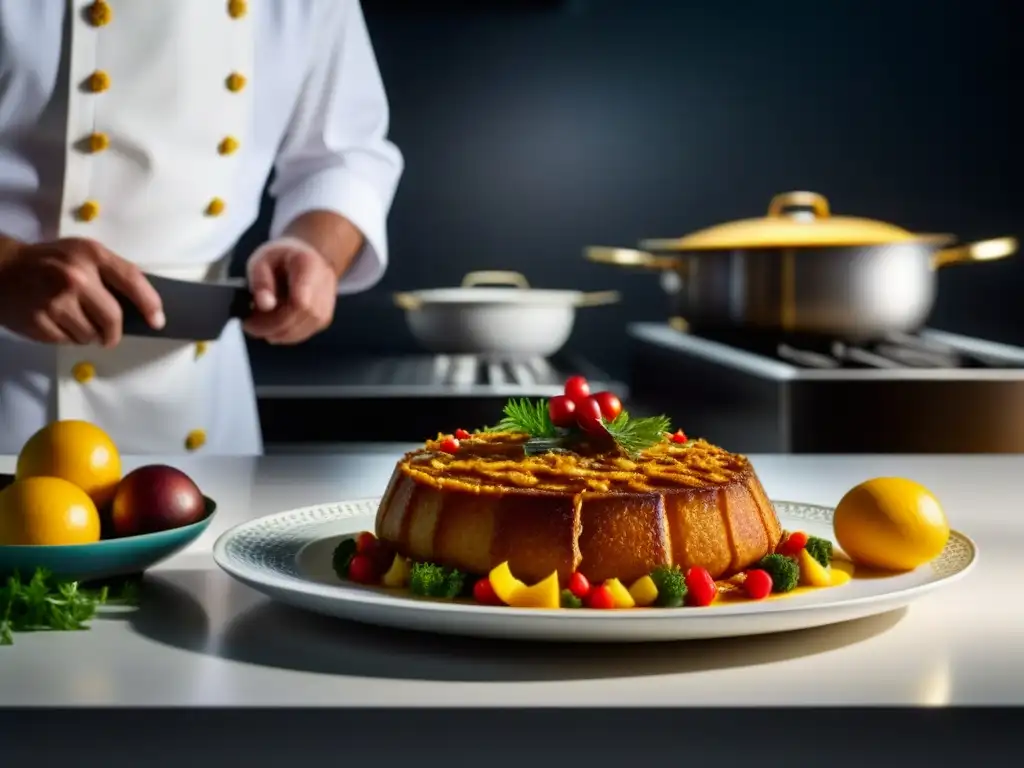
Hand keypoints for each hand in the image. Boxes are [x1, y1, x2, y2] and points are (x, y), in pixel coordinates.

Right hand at [0, 236, 163, 346]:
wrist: (1, 269)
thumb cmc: (50, 261)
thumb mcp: (82, 253)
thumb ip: (110, 272)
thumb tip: (144, 305)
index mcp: (91, 255)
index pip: (132, 280)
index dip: (149, 303)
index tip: (158, 321)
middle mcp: (75, 277)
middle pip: (113, 319)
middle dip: (113, 333)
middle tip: (109, 336)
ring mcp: (55, 301)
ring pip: (90, 335)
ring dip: (88, 335)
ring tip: (73, 320)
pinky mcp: (39, 321)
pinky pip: (68, 341)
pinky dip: (68, 337)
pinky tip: (56, 321)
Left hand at [243, 237, 337, 343]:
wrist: (309, 259)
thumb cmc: (283, 258)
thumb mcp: (262, 259)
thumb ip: (261, 280)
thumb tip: (265, 305)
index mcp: (309, 265)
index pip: (300, 301)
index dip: (277, 316)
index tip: (251, 319)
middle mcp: (324, 286)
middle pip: (298, 317)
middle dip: (270, 326)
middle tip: (248, 324)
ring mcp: (326, 304)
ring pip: (300, 330)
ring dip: (275, 332)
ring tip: (258, 324)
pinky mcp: (323, 319)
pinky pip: (301, 334)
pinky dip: (283, 334)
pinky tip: (271, 325)